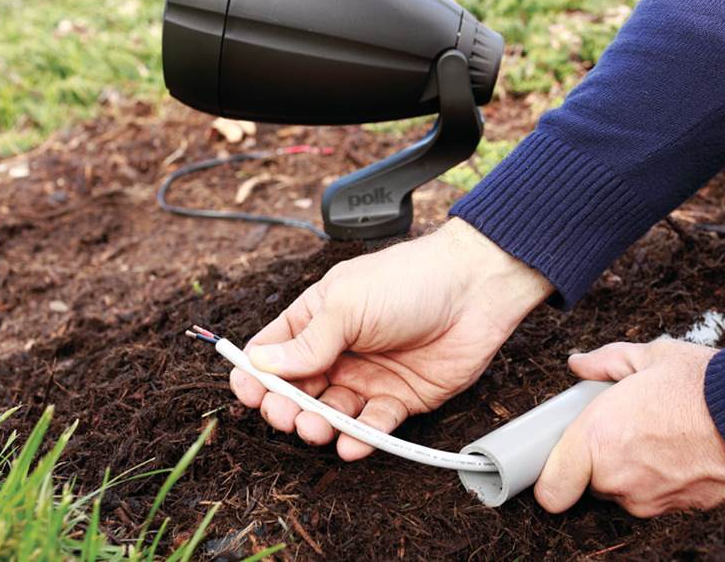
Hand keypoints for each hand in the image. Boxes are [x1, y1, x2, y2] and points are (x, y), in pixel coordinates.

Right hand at [229, 218, 552, 459]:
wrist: (474, 290)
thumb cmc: (408, 281)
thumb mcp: (347, 305)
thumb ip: (307, 342)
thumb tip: (261, 365)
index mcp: (317, 319)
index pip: (272, 353)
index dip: (256, 376)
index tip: (251, 394)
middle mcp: (339, 351)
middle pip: (297, 390)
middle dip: (286, 407)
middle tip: (287, 415)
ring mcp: (368, 376)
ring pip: (331, 412)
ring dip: (319, 425)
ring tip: (318, 427)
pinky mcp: (400, 398)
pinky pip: (373, 426)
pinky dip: (361, 438)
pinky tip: (353, 443)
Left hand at [535, 338, 724, 516]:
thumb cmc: (703, 384)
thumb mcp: (649, 356)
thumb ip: (605, 362)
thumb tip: (581, 364)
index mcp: (597, 439)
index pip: (550, 488)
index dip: (552, 474)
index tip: (562, 454)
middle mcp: (618, 478)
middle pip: (590, 481)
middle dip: (601, 456)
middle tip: (623, 423)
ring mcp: (649, 499)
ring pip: (625, 490)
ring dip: (633, 467)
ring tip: (659, 430)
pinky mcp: (680, 509)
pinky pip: (657, 495)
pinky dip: (663, 477)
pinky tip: (680, 446)